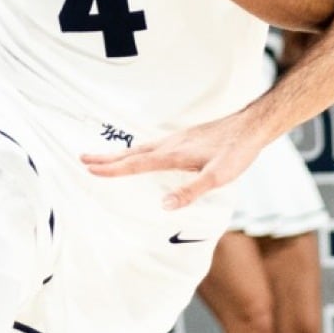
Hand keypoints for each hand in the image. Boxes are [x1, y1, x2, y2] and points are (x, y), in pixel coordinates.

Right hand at [81, 109, 268, 209]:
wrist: (251, 126)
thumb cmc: (236, 152)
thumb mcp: (217, 177)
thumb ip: (191, 191)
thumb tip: (164, 206)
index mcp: (173, 155)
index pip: (136, 164)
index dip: (113, 169)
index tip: (91, 169)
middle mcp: (170, 144)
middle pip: (131, 153)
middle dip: (107, 158)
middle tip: (82, 158)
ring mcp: (176, 139)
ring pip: (140, 147)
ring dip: (120, 153)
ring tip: (103, 157)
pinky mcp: (184, 138)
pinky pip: (152, 145)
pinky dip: (137, 149)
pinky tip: (140, 152)